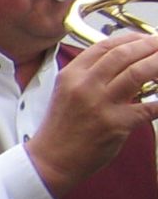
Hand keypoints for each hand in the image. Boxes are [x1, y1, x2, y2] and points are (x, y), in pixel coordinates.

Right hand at [24, 31, 157, 198]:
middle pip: (124, 54)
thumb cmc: (61, 129)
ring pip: (138, 73)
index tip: (147, 39)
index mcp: (71, 75)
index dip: (132, 38)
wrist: (51, 160)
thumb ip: (90, 76)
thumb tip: (124, 63)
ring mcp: (100, 104)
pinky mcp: (115, 124)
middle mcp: (84, 85)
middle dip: (151, 46)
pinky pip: (149, 106)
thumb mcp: (66, 93)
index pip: (105, 46)